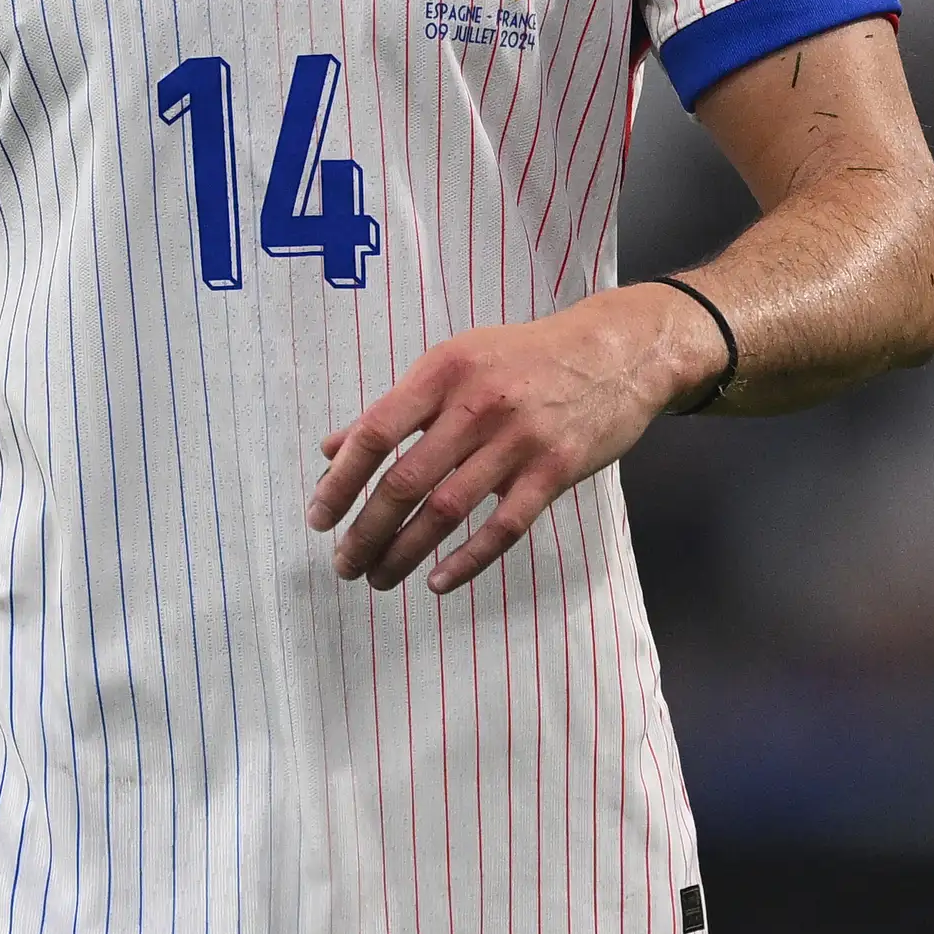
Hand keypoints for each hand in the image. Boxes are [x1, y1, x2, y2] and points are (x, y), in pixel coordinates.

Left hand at [311, 284, 714, 593]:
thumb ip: (395, 407)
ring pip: (447, 511)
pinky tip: (438, 582)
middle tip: (344, 564)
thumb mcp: (455, 362)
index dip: (340, 481)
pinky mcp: (555, 471)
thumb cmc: (524, 357)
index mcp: (443, 372)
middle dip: (366, 531)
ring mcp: (518, 441)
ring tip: (378, 578)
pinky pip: (503, 528)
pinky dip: (467, 560)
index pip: (375, 434)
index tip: (318, 518)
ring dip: (405, 552)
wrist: (615, 352)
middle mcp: (476, 405)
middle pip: (405, 481)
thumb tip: (331, 449)